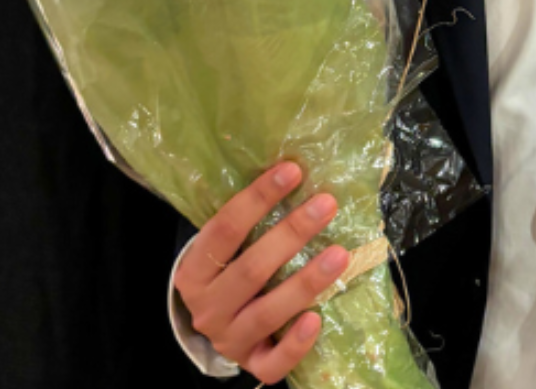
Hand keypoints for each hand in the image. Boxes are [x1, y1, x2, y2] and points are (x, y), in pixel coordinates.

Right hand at [174, 162, 350, 384]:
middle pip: (250, 270)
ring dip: (305, 283)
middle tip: (326, 204)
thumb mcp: (226, 251)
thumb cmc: (229, 275)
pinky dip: (296, 343)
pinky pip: (273, 362)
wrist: (218, 328)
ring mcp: (228, 340)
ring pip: (266, 313)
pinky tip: (317, 319)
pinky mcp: (252, 364)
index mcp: (194, 272)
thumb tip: (296, 174)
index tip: (293, 171)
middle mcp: (206, 308)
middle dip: (291, 234)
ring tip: (340, 254)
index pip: (224, 229)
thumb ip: (249, 225)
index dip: (257, 198)